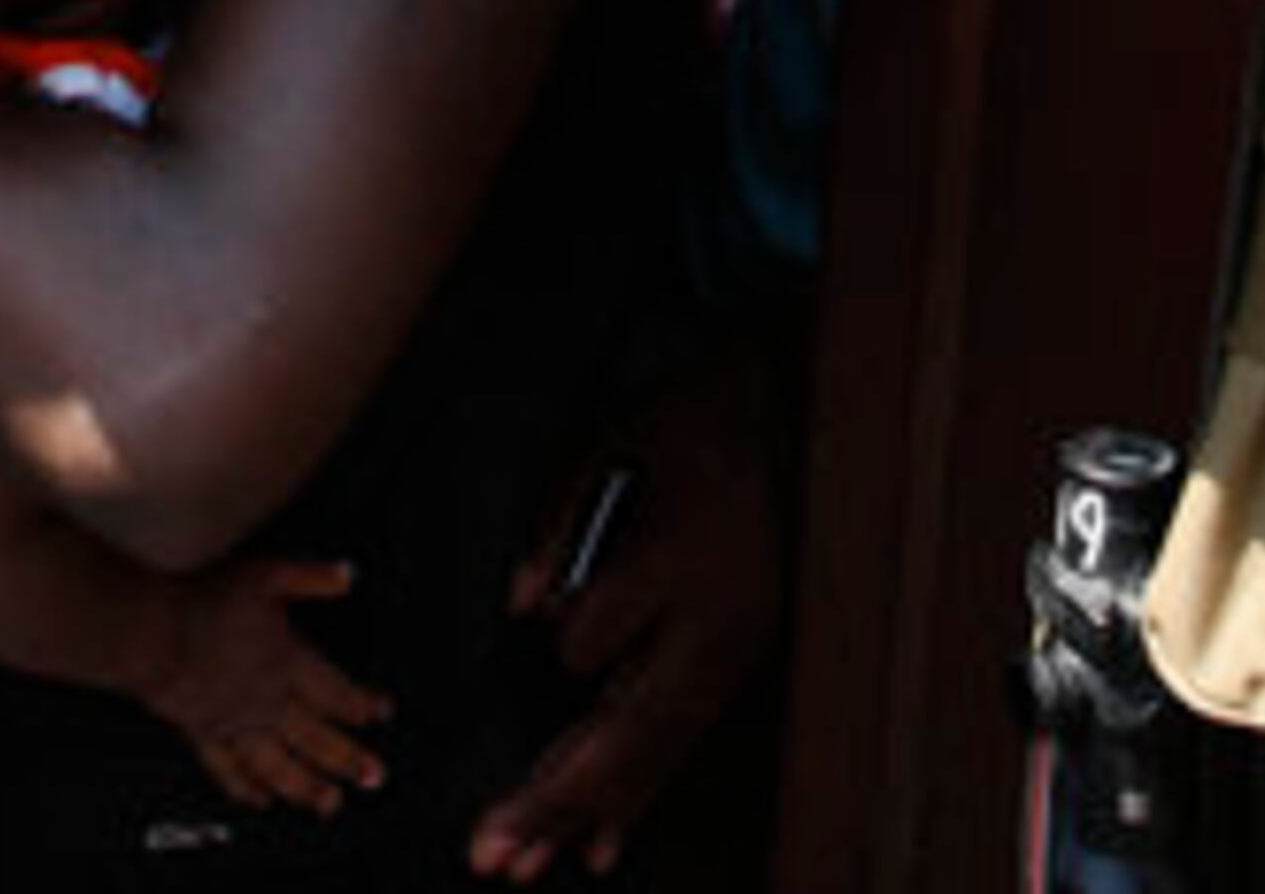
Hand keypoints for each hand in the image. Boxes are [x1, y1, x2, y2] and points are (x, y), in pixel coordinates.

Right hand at [141, 558, 390, 814]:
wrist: (153, 636)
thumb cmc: (203, 605)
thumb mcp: (266, 575)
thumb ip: (309, 577)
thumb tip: (345, 574)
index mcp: (286, 664)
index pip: (335, 692)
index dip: (362, 704)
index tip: (380, 715)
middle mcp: (266, 701)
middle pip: (317, 738)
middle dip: (349, 759)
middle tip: (373, 777)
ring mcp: (235, 723)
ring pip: (280, 764)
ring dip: (308, 787)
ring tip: (329, 803)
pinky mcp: (202, 734)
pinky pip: (230, 771)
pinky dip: (247, 789)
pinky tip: (259, 800)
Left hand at [464, 357, 785, 880]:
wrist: (772, 416)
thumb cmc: (680, 425)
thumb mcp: (611, 443)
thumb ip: (560, 524)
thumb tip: (523, 609)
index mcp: (685, 560)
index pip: (604, 632)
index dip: (565, 638)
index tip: (523, 623)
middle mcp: (717, 626)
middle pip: (630, 729)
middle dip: (556, 798)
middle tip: (492, 853)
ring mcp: (730, 655)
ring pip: (653, 754)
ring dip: (584, 816)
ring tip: (523, 868)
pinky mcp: (729, 669)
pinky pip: (677, 748)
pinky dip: (633, 802)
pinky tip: (597, 852)